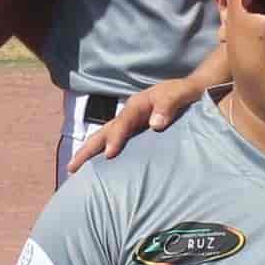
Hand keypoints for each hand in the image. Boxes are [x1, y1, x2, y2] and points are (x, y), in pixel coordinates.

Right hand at [66, 75, 208, 172]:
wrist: (193, 91)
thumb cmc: (186, 92)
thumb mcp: (180, 93)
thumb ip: (169, 104)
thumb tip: (155, 123)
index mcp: (138, 105)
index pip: (123, 122)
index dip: (115, 137)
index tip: (110, 154)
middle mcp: (129, 115)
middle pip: (104, 132)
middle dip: (87, 149)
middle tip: (71, 167)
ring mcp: (131, 126)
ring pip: (106, 139)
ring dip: (90, 154)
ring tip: (74, 171)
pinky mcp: (136, 135)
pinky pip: (118, 146)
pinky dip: (104, 157)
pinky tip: (98, 173)